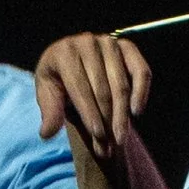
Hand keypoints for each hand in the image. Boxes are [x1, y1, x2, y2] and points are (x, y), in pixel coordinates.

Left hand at [34, 32, 151, 155]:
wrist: (71, 61)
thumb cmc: (59, 80)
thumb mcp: (48, 94)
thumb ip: (49, 112)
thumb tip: (47, 133)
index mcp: (63, 52)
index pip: (80, 87)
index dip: (89, 113)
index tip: (97, 136)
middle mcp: (87, 42)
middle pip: (102, 89)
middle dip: (106, 120)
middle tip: (109, 146)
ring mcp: (109, 42)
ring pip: (121, 84)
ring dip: (122, 114)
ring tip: (120, 139)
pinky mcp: (126, 47)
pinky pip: (140, 71)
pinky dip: (141, 92)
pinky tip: (136, 112)